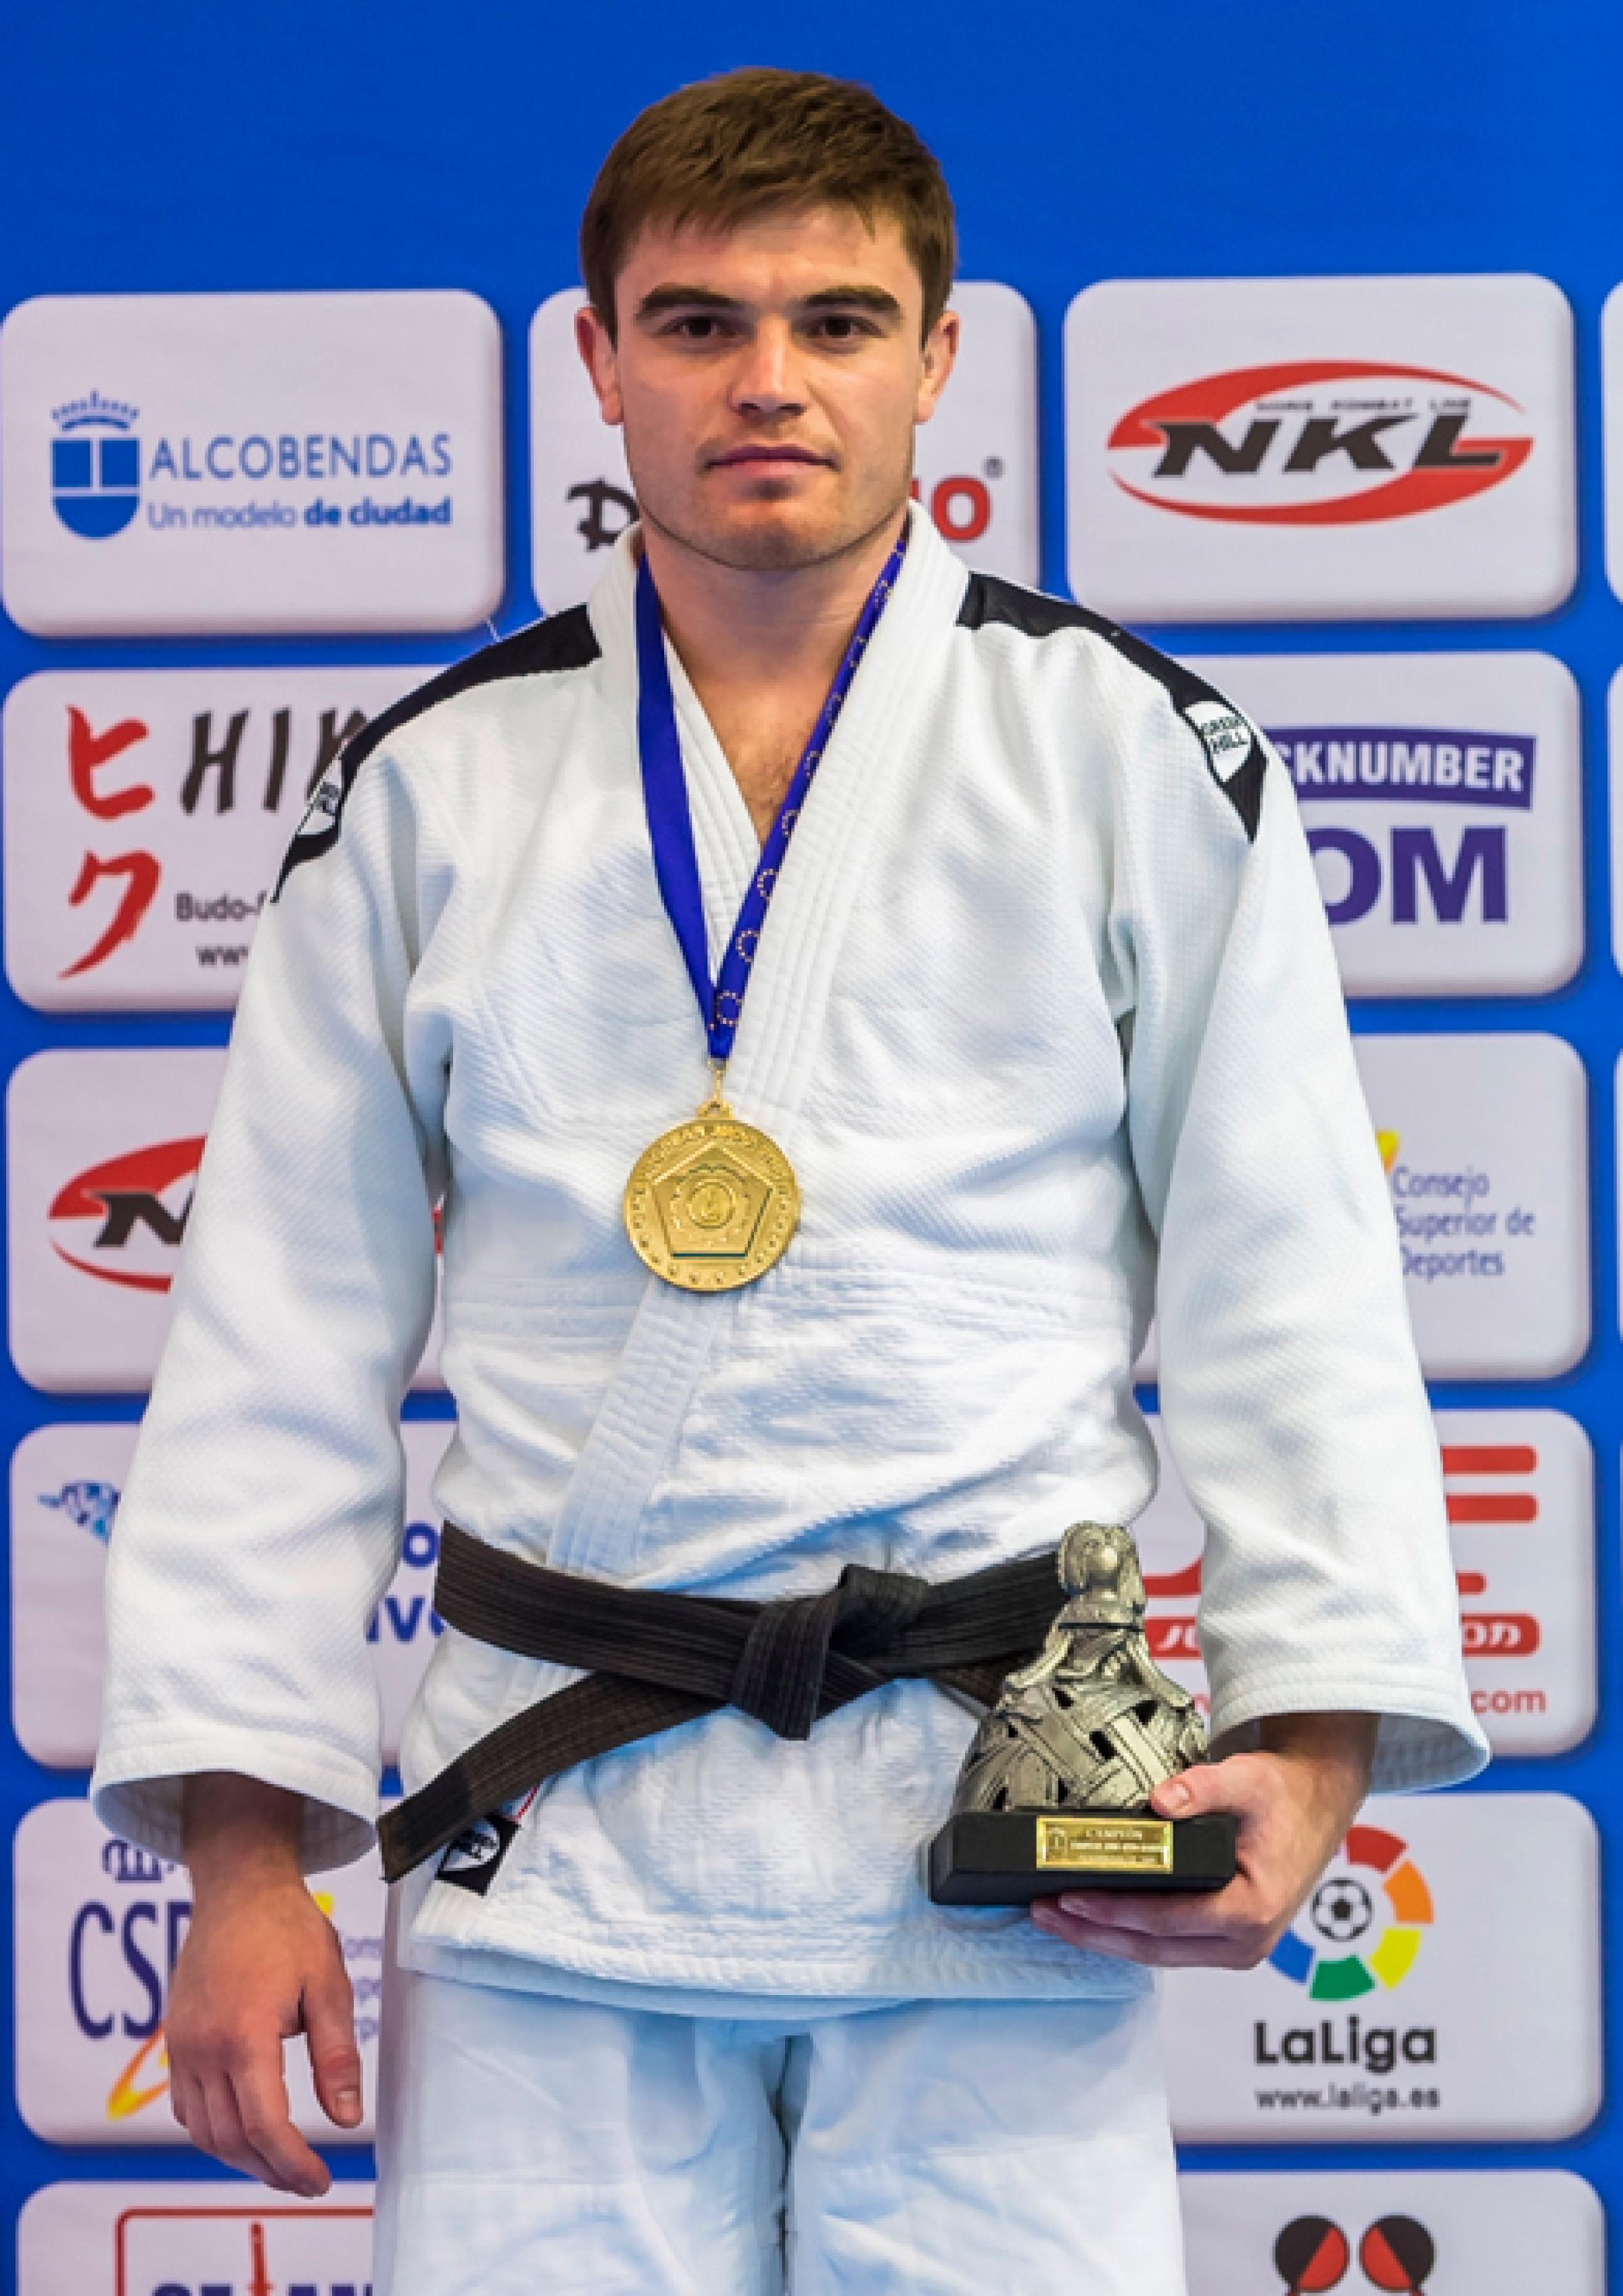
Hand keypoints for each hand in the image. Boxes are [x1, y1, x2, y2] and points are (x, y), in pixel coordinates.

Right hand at [167, 1774, 362, 2193]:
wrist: (239, 1888)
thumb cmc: (288, 1930)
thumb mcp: (330, 1987)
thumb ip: (337, 2057)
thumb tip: (346, 2119)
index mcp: (244, 2036)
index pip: (264, 2126)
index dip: (293, 2164)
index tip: (320, 2180)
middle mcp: (203, 2049)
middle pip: (231, 2139)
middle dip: (270, 2170)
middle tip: (307, 2180)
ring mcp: (182, 2046)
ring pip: (203, 2131)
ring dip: (241, 2158)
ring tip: (281, 2164)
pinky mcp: (175, 2040)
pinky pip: (186, 2107)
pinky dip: (214, 2132)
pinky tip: (245, 2131)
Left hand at [1030, 1710, 1377, 1968]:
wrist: (1314, 1803)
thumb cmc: (1281, 1794)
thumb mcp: (1246, 1779)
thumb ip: (1203, 1788)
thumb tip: (1158, 1801)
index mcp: (1253, 1910)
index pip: (1167, 1920)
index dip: (1113, 1910)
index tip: (1068, 1896)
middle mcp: (1246, 1942)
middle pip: (1154, 1948)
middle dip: (1094, 1933)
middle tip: (1043, 1913)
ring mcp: (1237, 1947)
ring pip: (1159, 1954)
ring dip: (1105, 1937)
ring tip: (1055, 1917)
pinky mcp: (1226, 1941)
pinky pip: (1169, 1945)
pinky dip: (1129, 1933)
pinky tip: (1093, 1918)